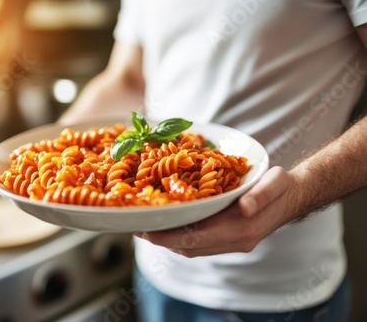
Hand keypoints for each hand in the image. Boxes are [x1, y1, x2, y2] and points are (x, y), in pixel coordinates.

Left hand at [135, 166, 299, 256]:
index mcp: (243, 229)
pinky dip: (180, 237)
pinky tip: (168, 225)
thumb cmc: (281, 187)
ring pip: (192, 248)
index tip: (147, 230)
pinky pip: (198, 243)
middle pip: (190, 246)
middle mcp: (235, 241)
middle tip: (138, 227)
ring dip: (168, 240)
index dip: (170, 236)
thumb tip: (244, 206)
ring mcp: (231, 243)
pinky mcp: (228, 239)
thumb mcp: (276, 182)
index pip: (198, 238)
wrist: (292, 197)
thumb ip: (261, 194)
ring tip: (146, 227)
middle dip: (162, 239)